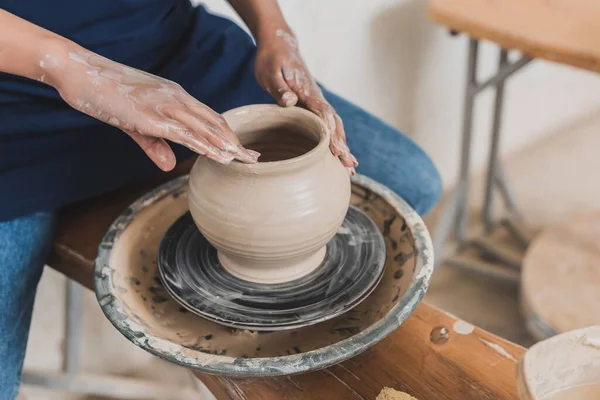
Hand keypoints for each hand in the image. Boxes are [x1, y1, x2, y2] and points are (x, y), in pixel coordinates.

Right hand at [42, 47, 258, 170]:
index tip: (241, 149)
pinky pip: (185, 133)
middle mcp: (176, 97)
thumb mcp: (134, 124)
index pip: (209, 117)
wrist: (81, 73)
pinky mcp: (152, 115)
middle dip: (234, 142)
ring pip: (205, 128)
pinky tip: (219, 156)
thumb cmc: (107, 94)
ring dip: (225, 145)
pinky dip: (205, 146)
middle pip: (214, 122)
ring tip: (243, 160)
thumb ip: (154, 145)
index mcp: (175, 96)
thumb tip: (169, 166)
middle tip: (253, 159)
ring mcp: (166, 105)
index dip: (227, 134)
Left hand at [254, 29, 357, 173]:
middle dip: (343, 145)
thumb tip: (291, 101)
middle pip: (334, 124)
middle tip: (350, 166)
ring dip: (343, 145)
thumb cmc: (272, 60)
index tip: (337, 150)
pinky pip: (327, 125)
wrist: (280, 46)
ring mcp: (317, 103)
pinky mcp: (313, 106)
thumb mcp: (270, 73)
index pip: (323, 114)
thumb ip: (280, 88)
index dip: (331, 133)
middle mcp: (317, 98)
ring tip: (351, 167)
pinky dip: (335, 139)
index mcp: (307, 91)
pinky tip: (338, 153)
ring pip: (334, 126)